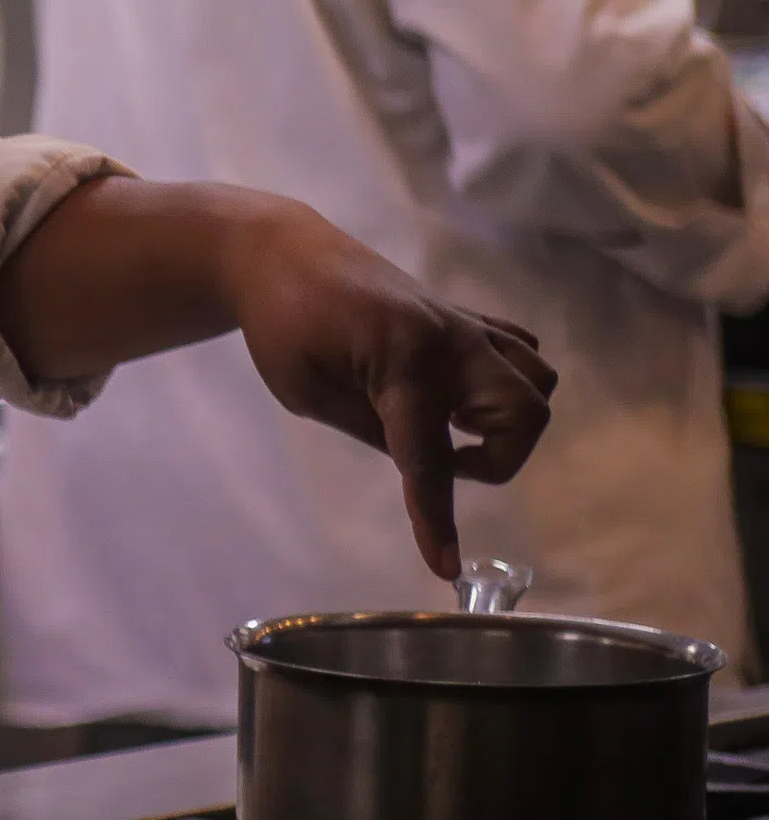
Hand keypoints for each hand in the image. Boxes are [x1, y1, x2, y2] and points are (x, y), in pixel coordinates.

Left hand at [222, 202, 556, 578]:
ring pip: (537, 381)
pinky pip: (519, 352)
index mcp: (404, 362)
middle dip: (497, 458)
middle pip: (526, 415)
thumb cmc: (281, 324)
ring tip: (452, 426)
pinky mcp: (462, 316)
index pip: (430, 460)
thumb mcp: (308, 393)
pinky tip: (460, 397)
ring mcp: (463, 324)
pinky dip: (507, 385)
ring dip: (510, 421)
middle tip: (440, 458)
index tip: (445, 567)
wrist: (282, 253)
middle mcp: (451, 340)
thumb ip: (371, 430)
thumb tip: (420, 464)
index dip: (437, 520)